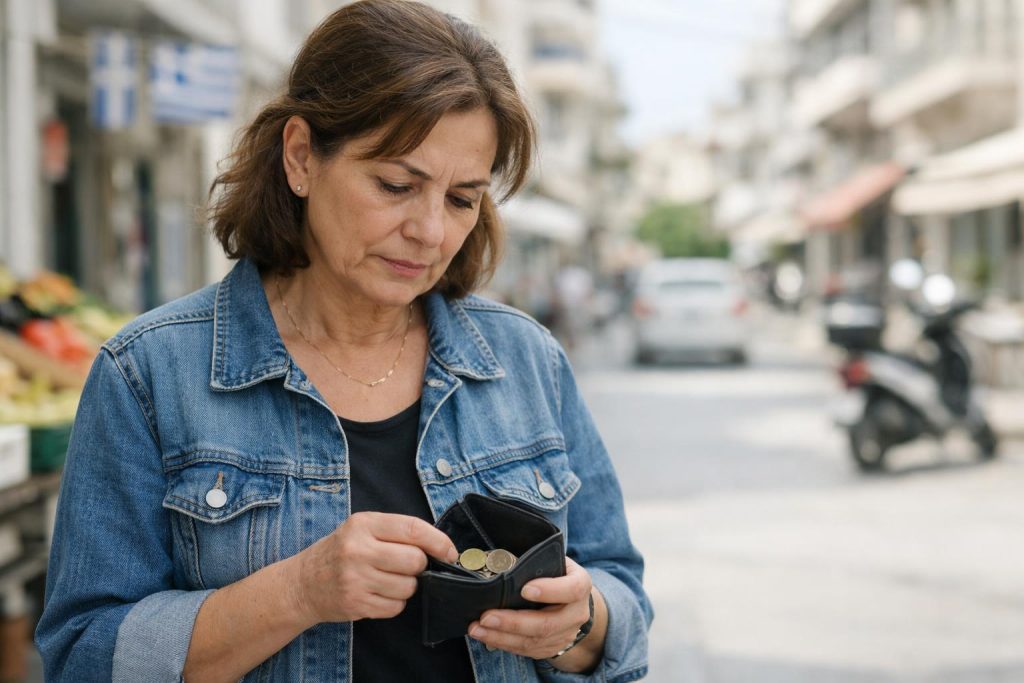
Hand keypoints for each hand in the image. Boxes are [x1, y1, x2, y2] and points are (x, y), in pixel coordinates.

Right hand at [291, 512, 457, 624]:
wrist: (302, 583)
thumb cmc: (340, 552)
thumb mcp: (361, 529)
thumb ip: (396, 532)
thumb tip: (440, 546)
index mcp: (363, 524)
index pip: (413, 528)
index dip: (439, 541)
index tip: (450, 551)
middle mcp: (358, 550)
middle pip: (415, 560)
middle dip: (419, 566)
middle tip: (406, 566)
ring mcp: (355, 579)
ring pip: (408, 586)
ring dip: (407, 586)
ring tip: (387, 580)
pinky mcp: (356, 604)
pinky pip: (396, 607)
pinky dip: (394, 602)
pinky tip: (378, 593)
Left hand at [468, 557, 593, 659]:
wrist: (572, 602)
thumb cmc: (556, 574)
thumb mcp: (554, 560)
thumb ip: (535, 561)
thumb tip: (499, 559)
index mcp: (580, 585)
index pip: (572, 590)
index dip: (549, 591)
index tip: (524, 589)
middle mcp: (577, 614)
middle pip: (547, 624)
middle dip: (513, 622)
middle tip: (486, 617)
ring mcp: (565, 635)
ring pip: (533, 641)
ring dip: (501, 636)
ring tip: (477, 628)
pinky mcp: (551, 648)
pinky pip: (526, 650)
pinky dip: (503, 644)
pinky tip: (485, 636)